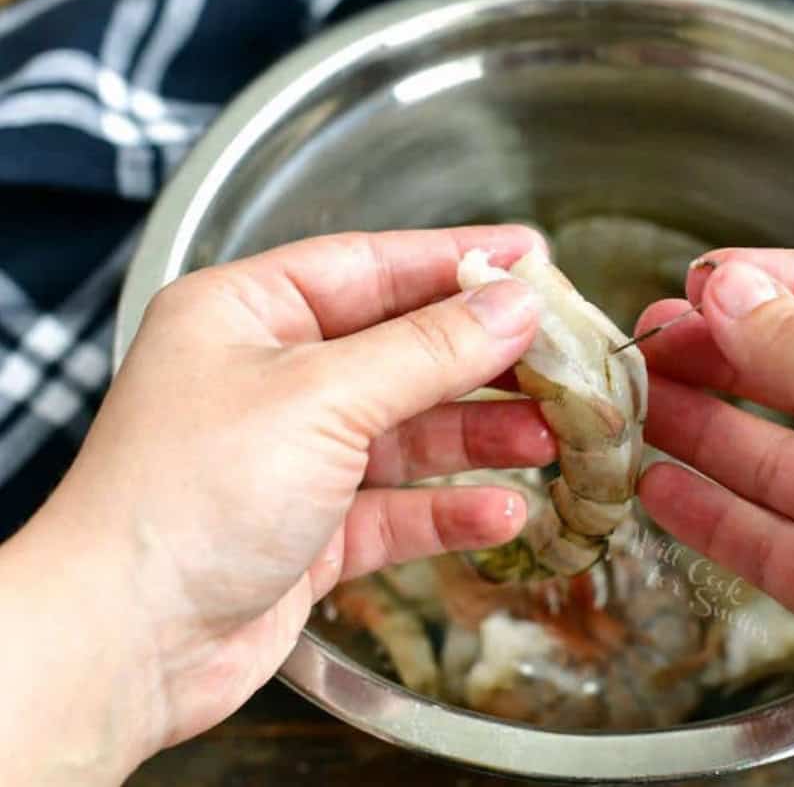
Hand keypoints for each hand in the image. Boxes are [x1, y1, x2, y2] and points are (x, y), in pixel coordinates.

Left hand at [1, 226, 555, 783]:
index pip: (371, 266)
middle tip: (563, 357)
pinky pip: (398, 508)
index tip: (535, 257)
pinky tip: (504, 514)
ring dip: (480, 435)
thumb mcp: (321, 398)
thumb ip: (428, 350)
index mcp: (248, 315)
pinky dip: (450, 510)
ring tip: (553, 435)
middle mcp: (271, 379)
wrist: (123, 643)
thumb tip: (515, 302)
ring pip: (409, 433)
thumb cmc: (192, 494)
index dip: (457, 260)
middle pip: (401, 351)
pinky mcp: (312, 531)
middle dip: (483, 358)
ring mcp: (293, 458)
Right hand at [635, 250, 793, 785]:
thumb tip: (735, 292)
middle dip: (730, 354)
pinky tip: (661, 483)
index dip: (785, 282)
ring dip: (704, 427)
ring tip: (639, 401)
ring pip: (776, 457)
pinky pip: (766, 531)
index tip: (710, 281)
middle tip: (656, 339)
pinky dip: (711, 508)